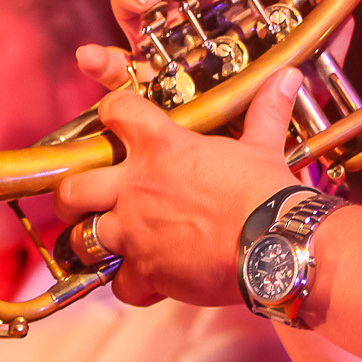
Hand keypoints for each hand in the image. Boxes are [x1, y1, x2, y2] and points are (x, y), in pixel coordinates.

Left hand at [60, 0, 315, 305]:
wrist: (275, 244)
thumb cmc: (267, 192)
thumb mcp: (264, 146)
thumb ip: (266, 111)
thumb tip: (288, 78)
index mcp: (163, 147)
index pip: (117, 112)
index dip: (113, 112)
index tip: (115, 119)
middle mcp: (137, 186)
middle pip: (74, 187)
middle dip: (73, 193)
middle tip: (85, 197)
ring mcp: (135, 231)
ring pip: (82, 238)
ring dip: (92, 242)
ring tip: (108, 243)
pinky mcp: (146, 270)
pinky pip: (119, 283)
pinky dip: (131, 283)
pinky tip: (147, 279)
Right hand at [74, 0, 352, 91]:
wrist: (253, 174)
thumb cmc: (274, 116)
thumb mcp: (305, 78)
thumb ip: (323, 36)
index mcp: (224, 10)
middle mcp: (187, 22)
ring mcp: (156, 49)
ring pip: (132, 5)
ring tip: (148, 6)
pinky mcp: (135, 86)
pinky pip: (111, 67)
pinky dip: (98, 58)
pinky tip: (92, 55)